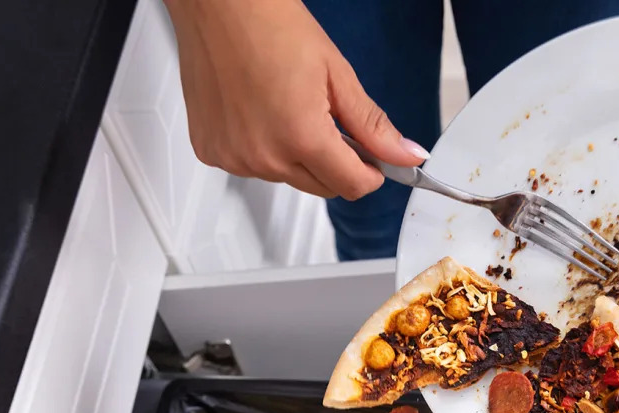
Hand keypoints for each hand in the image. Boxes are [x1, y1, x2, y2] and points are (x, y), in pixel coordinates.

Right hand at [163, 0, 426, 198]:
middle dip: (335, 164)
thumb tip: (407, 156)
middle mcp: (264, 157)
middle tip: (328, 119)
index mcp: (301, 137)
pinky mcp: (211, 152)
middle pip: (322, 188)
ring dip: (297, 156)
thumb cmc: (270, 24)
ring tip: (286, 107)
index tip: (373, 159)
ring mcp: (234, 158)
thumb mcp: (336, 74)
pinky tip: (259, 113)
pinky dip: (263, 149)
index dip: (370, 173)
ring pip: (287, 178)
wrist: (216, 4)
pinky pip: (252, 167)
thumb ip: (372, 125)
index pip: (352, 186)